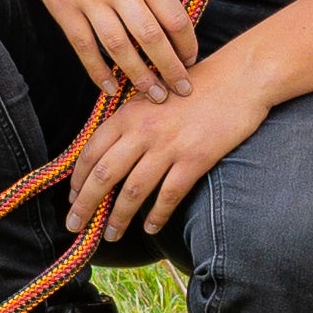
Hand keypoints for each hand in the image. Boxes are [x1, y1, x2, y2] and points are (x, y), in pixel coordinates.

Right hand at [16, 0, 193, 96]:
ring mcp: (91, 1)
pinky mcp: (65, 10)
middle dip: (170, 69)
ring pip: (120, 48)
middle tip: (183, 90)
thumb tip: (168, 20)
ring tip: (153, 95)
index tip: (191, 60)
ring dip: (139, 76)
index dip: (187, 44)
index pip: (174, 17)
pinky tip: (111, 88)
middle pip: (151, 38)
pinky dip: (99, 72)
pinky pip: (85, 48)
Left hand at [59, 64, 272, 247]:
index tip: (72, 198)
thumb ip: (131, 119)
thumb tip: (109, 148)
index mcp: (128, 113)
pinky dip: (157, 216)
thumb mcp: (153, 93)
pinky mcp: (195, 159)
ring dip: (118, 217)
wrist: (240, 78)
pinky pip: (169, 195)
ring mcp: (169, 146)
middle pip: (104, 175)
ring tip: (110, 234)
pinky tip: (150, 228)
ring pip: (133, 191)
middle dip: (86, 205)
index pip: (91, 152)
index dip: (78, 180)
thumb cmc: (197, 85)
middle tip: (75, 225)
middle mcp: (143, 131)